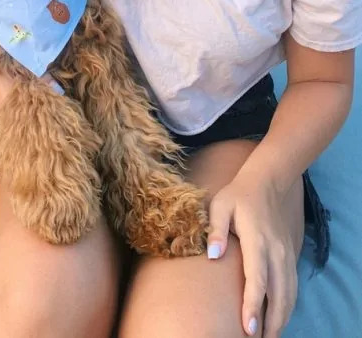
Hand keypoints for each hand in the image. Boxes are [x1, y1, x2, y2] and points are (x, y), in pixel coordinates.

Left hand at [206, 174, 297, 337]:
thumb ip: (216, 229)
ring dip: (281, 318)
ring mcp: (286, 255)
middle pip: (278, 294)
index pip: (257, 280)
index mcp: (257, 241)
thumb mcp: (220, 205)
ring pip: (289, 294)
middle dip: (270, 322)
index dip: (252, 305)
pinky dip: (287, 306)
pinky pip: (292, 287)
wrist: (267, 183)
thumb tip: (213, 256)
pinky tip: (278, 318)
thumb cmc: (238, 195)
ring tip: (268, 336)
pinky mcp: (290, 256)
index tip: (248, 328)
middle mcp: (276, 252)